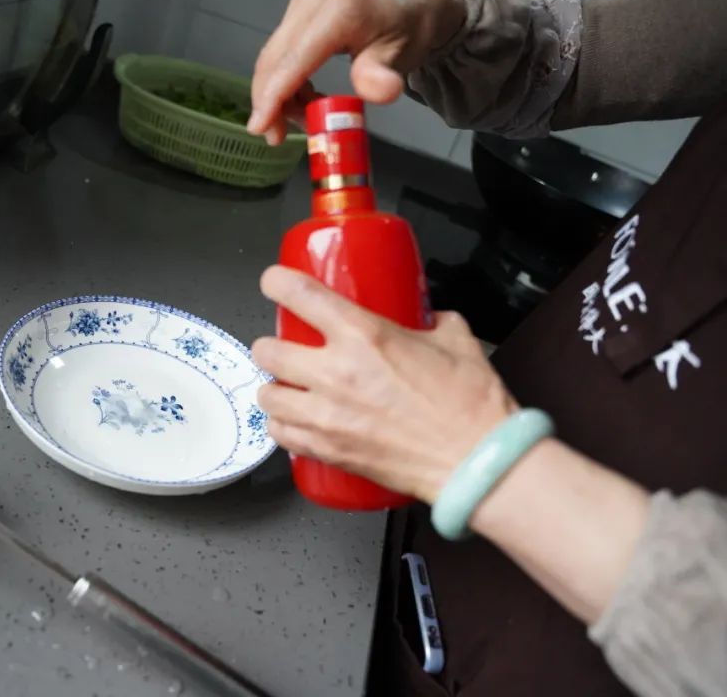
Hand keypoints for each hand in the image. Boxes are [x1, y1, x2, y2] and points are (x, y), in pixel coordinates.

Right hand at [248, 0, 465, 144]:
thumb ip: (381, 72)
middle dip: (270, 101)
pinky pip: (282, 47)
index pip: (294, 60)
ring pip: (274, 54)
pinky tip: (303, 95)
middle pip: (274, 58)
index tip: (259, 128)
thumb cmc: (411, 26)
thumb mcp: (402, 53)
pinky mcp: (302, 6)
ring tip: (303, 116)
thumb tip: (378, 91)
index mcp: (339, 9)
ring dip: (278, 92)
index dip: (272, 97)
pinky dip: (285, 77)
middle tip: (279, 135)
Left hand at [251, 266, 516, 502]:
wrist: (477, 462)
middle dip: (270, 346)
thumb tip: (424, 316)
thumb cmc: (470, 405)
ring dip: (274, 388)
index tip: (275, 283)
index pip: (298, 294)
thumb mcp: (454, 340)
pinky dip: (282, 426)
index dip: (277, 282)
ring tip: (288, 388)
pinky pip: (280, 434)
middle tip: (283, 348)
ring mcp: (327, 415)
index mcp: (363, 335)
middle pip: (266, 350)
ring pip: (266, 396)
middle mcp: (336, 373)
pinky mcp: (328, 449)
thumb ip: (431, 321)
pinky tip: (294, 421)